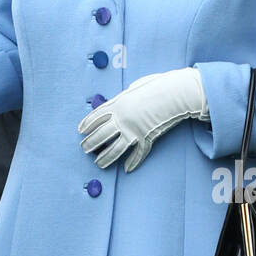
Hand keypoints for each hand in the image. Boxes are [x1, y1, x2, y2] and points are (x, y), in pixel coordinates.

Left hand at [78, 68, 207, 171]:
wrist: (174, 94)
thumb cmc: (157, 85)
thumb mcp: (136, 87)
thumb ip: (126, 96)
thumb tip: (123, 99)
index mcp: (117, 104)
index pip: (96, 116)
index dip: (87, 124)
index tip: (80, 131)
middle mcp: (122, 119)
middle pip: (101, 135)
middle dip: (91, 143)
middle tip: (84, 149)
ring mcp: (133, 130)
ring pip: (115, 149)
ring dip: (105, 157)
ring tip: (98, 163)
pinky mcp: (146, 138)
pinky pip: (138, 153)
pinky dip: (133, 162)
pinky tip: (126, 169)